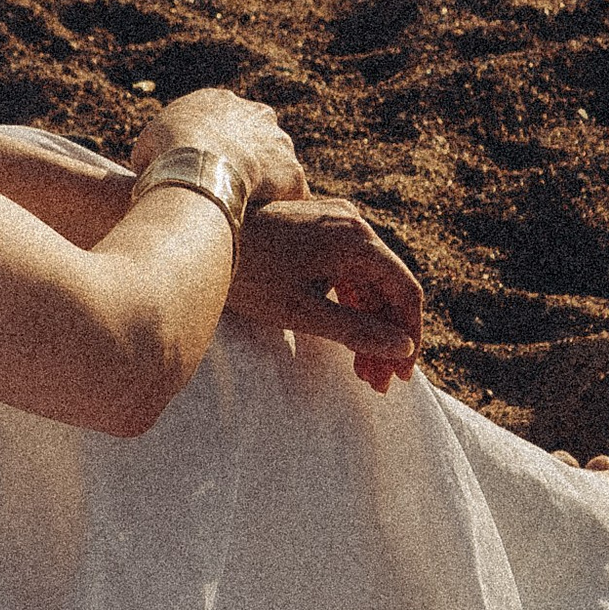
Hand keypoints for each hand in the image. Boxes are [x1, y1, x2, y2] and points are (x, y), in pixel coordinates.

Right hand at [133, 88, 305, 211]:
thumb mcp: (146, 147)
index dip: (215, 145)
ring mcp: (278, 141)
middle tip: (229, 188)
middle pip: (256, 136)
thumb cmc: (166, 155)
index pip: (223, 120)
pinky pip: (294, 192)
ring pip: (277, 164)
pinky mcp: (291, 171)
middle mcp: (256, 114)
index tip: (208, 167)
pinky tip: (275, 226)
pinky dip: (285, 207)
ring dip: (267, 183)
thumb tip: (147, 172)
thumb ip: (153, 153)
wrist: (198, 166)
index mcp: (219, 102)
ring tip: (251, 211)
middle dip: (247, 158)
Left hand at [225, 195, 423, 391]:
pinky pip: (346, 272)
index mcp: (357, 240)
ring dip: (368, 326)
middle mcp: (352, 225)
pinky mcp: (316, 232)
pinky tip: (345, 341)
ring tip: (362, 372)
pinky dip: (348, 306)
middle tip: (379, 383)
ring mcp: (334, 225)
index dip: (408, 336)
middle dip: (385, 338)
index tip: (402, 375)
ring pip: (366, 283)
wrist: (200, 235)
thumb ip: (356, 331)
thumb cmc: (248, 273)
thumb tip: (402, 350)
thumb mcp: (303, 311)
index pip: (405, 290)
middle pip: (387, 288)